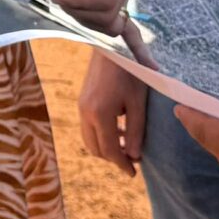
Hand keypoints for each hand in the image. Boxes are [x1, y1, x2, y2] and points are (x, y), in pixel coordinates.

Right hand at [75, 48, 147, 176]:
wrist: (110, 45)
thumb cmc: (130, 72)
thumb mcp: (138, 102)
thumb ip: (135, 131)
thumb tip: (133, 156)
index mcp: (100, 115)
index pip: (110, 150)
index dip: (122, 164)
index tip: (133, 172)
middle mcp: (86, 113)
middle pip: (96, 148)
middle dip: (112, 158)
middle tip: (130, 162)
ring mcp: (81, 107)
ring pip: (89, 139)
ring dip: (105, 147)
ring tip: (124, 147)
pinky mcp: (81, 101)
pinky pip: (88, 127)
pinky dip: (100, 135)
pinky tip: (117, 130)